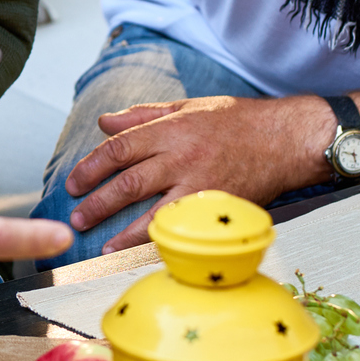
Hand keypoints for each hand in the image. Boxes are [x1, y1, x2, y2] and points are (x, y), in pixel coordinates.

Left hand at [63, 95, 334, 251]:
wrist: (286, 139)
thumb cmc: (236, 121)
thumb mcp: (187, 107)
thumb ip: (143, 116)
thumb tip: (104, 122)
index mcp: (171, 130)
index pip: (119, 149)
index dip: (91, 167)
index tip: (73, 183)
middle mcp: (182, 157)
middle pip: (129, 182)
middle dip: (98, 203)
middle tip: (77, 218)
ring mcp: (202, 185)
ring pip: (154, 212)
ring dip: (124, 233)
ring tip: (102, 247)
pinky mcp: (219, 208)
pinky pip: (184, 229)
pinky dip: (162, 242)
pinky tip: (144, 253)